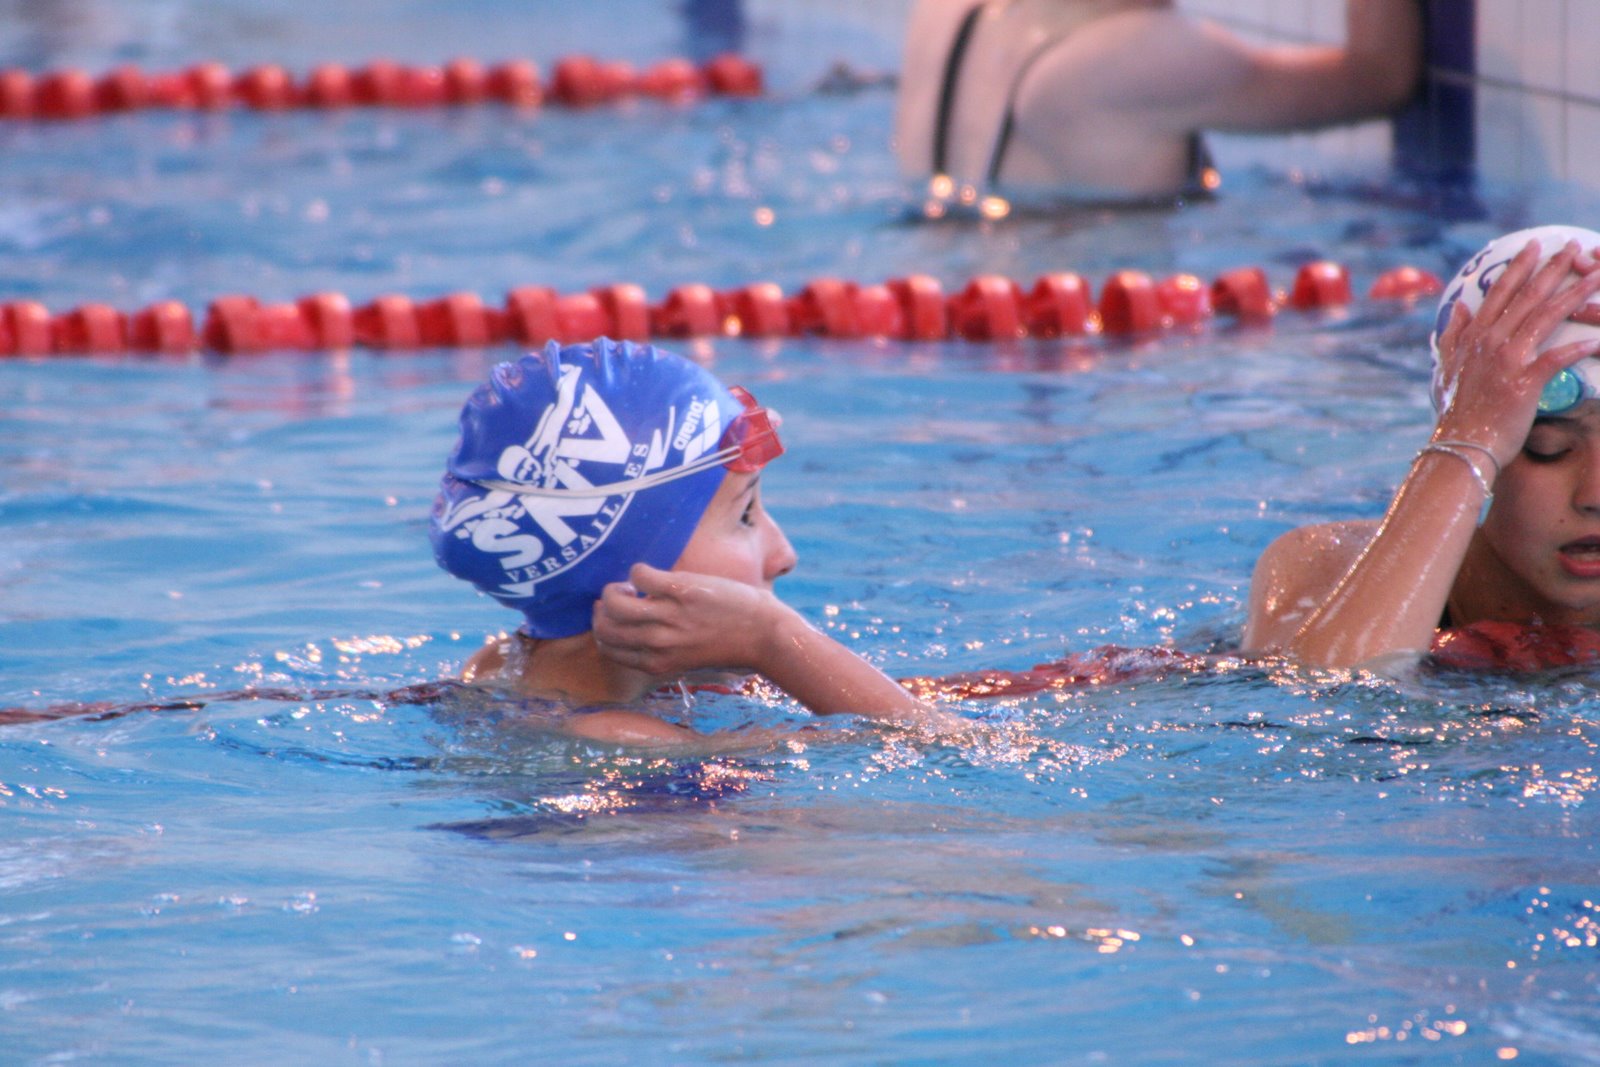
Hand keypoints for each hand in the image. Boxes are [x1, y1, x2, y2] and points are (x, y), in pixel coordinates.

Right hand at [592, 563, 787, 678]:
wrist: (765, 635)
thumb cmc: (730, 645)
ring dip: (614, 589)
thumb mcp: (688, 658)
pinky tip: (650, 573)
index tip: (613, 615)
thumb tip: (640, 626)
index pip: (609, 649)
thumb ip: (662, 649)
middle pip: (605, 628)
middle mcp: (658, 644)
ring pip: (615, 603)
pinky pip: (640, 576)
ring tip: (630, 585)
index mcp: (657, 663)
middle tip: (619, 596)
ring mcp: (670, 618)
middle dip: (604, 608)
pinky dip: (638, 571)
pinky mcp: (683, 591)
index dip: (604, 629)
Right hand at [1433, 239, 1599, 466]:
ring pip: (1545, 318)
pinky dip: (1578, 348)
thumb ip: (1452, 336)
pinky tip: (1596, 341)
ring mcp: (1506, 360)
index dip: (1520, 267)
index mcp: (1473, 337)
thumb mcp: (1446, 368)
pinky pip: (1556, 359)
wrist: (1460, 445)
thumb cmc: (1456, 411)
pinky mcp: (1523, 382)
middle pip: (1528, 297)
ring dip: (1575, 295)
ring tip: (1597, 277)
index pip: (1500, 293)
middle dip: (1554, 268)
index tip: (1536, 246)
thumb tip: (1459, 308)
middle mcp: (1490, 342)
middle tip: (1575, 247)